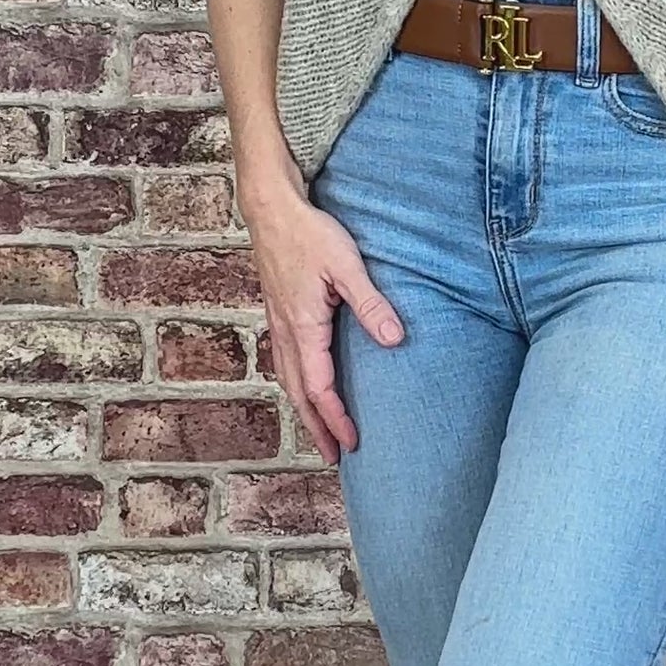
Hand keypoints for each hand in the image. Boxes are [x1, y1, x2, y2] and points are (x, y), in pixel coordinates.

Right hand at [243, 184, 403, 464]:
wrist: (270, 210)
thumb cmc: (309, 234)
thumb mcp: (347, 266)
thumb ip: (371, 304)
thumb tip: (395, 339)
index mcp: (303, 328)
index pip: (320, 388)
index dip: (336, 419)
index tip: (353, 443)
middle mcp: (286, 332)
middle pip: (299, 394)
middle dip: (316, 427)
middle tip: (334, 456)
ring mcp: (278, 323)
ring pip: (289, 380)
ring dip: (305, 409)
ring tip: (320, 430)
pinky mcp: (278, 313)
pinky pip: (286, 361)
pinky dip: (297, 385)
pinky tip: (307, 385)